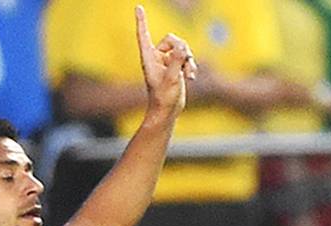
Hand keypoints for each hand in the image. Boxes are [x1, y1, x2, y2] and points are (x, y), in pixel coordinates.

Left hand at [135, 5, 195, 120]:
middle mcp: (156, 57)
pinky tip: (192, 77)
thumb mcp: (171, 78)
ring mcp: (166, 62)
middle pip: (172, 40)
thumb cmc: (163, 98)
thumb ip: (177, 61)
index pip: (144, 35)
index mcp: (149, 58)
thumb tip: (182, 46)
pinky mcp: (175, 67)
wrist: (167, 111)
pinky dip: (190, 65)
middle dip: (183, 50)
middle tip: (187, 62)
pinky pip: (186, 58)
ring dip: (188, 60)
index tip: (138, 8)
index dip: (142, 21)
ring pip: (182, 49)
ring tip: (189, 74)